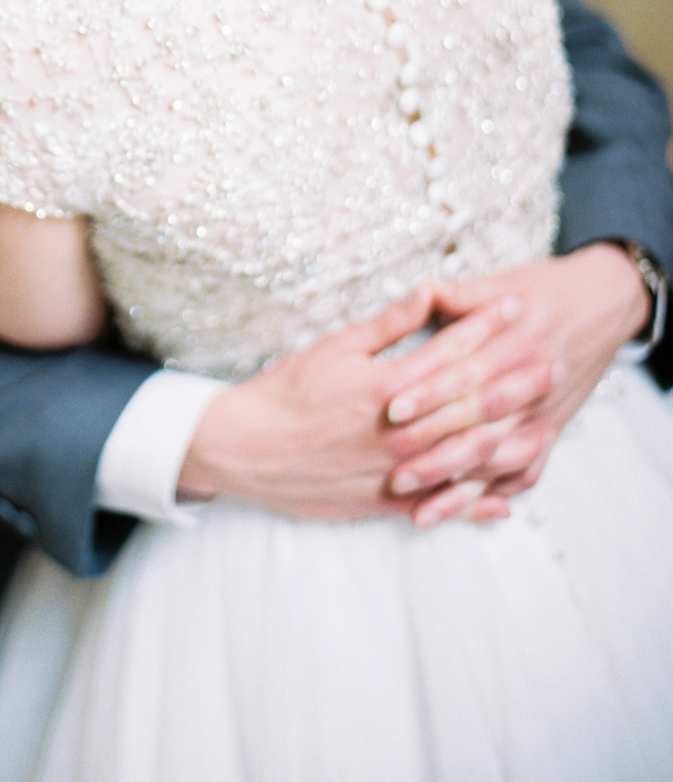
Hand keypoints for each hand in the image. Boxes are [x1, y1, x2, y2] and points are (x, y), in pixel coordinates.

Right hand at [177, 285, 534, 521]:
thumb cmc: (285, 393)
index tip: (516, 307)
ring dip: (510, 439)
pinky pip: (441, 504)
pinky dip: (474, 501)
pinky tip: (504, 497)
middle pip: (471, 403)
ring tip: (546, 424)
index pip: (450, 351)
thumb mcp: (333, 347)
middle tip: (552, 361)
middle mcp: (400, 431)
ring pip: (466, 458)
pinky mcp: (385, 502)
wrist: (246, 448)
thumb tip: (428, 294)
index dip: (486, 327)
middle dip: (515, 379)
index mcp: (388, 386)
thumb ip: (386, 326)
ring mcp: (396, 470)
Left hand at [383, 245, 650, 525]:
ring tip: (422, 505)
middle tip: (396, 474)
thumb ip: (460, 293)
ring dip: (461, 486)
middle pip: (478, 426)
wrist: (603, 303)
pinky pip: (525, 473)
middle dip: (437, 453)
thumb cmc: (547, 291)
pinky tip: (463, 509)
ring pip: (500, 461)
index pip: (463, 375)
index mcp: (512, 345)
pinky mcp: (550, 431)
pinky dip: (495, 494)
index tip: (391, 409)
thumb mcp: (502, 281)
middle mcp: (528, 386)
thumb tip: (422, 290)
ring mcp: (542, 414)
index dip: (427, 392)